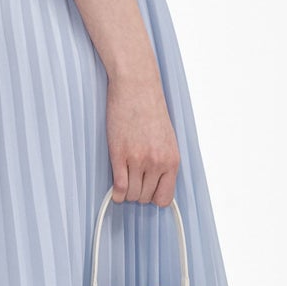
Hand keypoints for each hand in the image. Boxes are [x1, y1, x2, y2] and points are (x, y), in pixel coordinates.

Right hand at [106, 73, 178, 206]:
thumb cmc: (150, 109)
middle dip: (138, 194)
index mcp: (172, 160)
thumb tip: (157, 182)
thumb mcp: (166, 139)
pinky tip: (115, 189)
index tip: (148, 193)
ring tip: (124, 181)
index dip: (154, 198)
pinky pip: (119, 186)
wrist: (137, 87)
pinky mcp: (120, 154)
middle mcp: (157, 162)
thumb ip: (164, 162)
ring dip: (126, 193)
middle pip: (145, 198)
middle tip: (133, 182)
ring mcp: (138, 159)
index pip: (165, 197)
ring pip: (131, 194)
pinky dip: (116, 193)